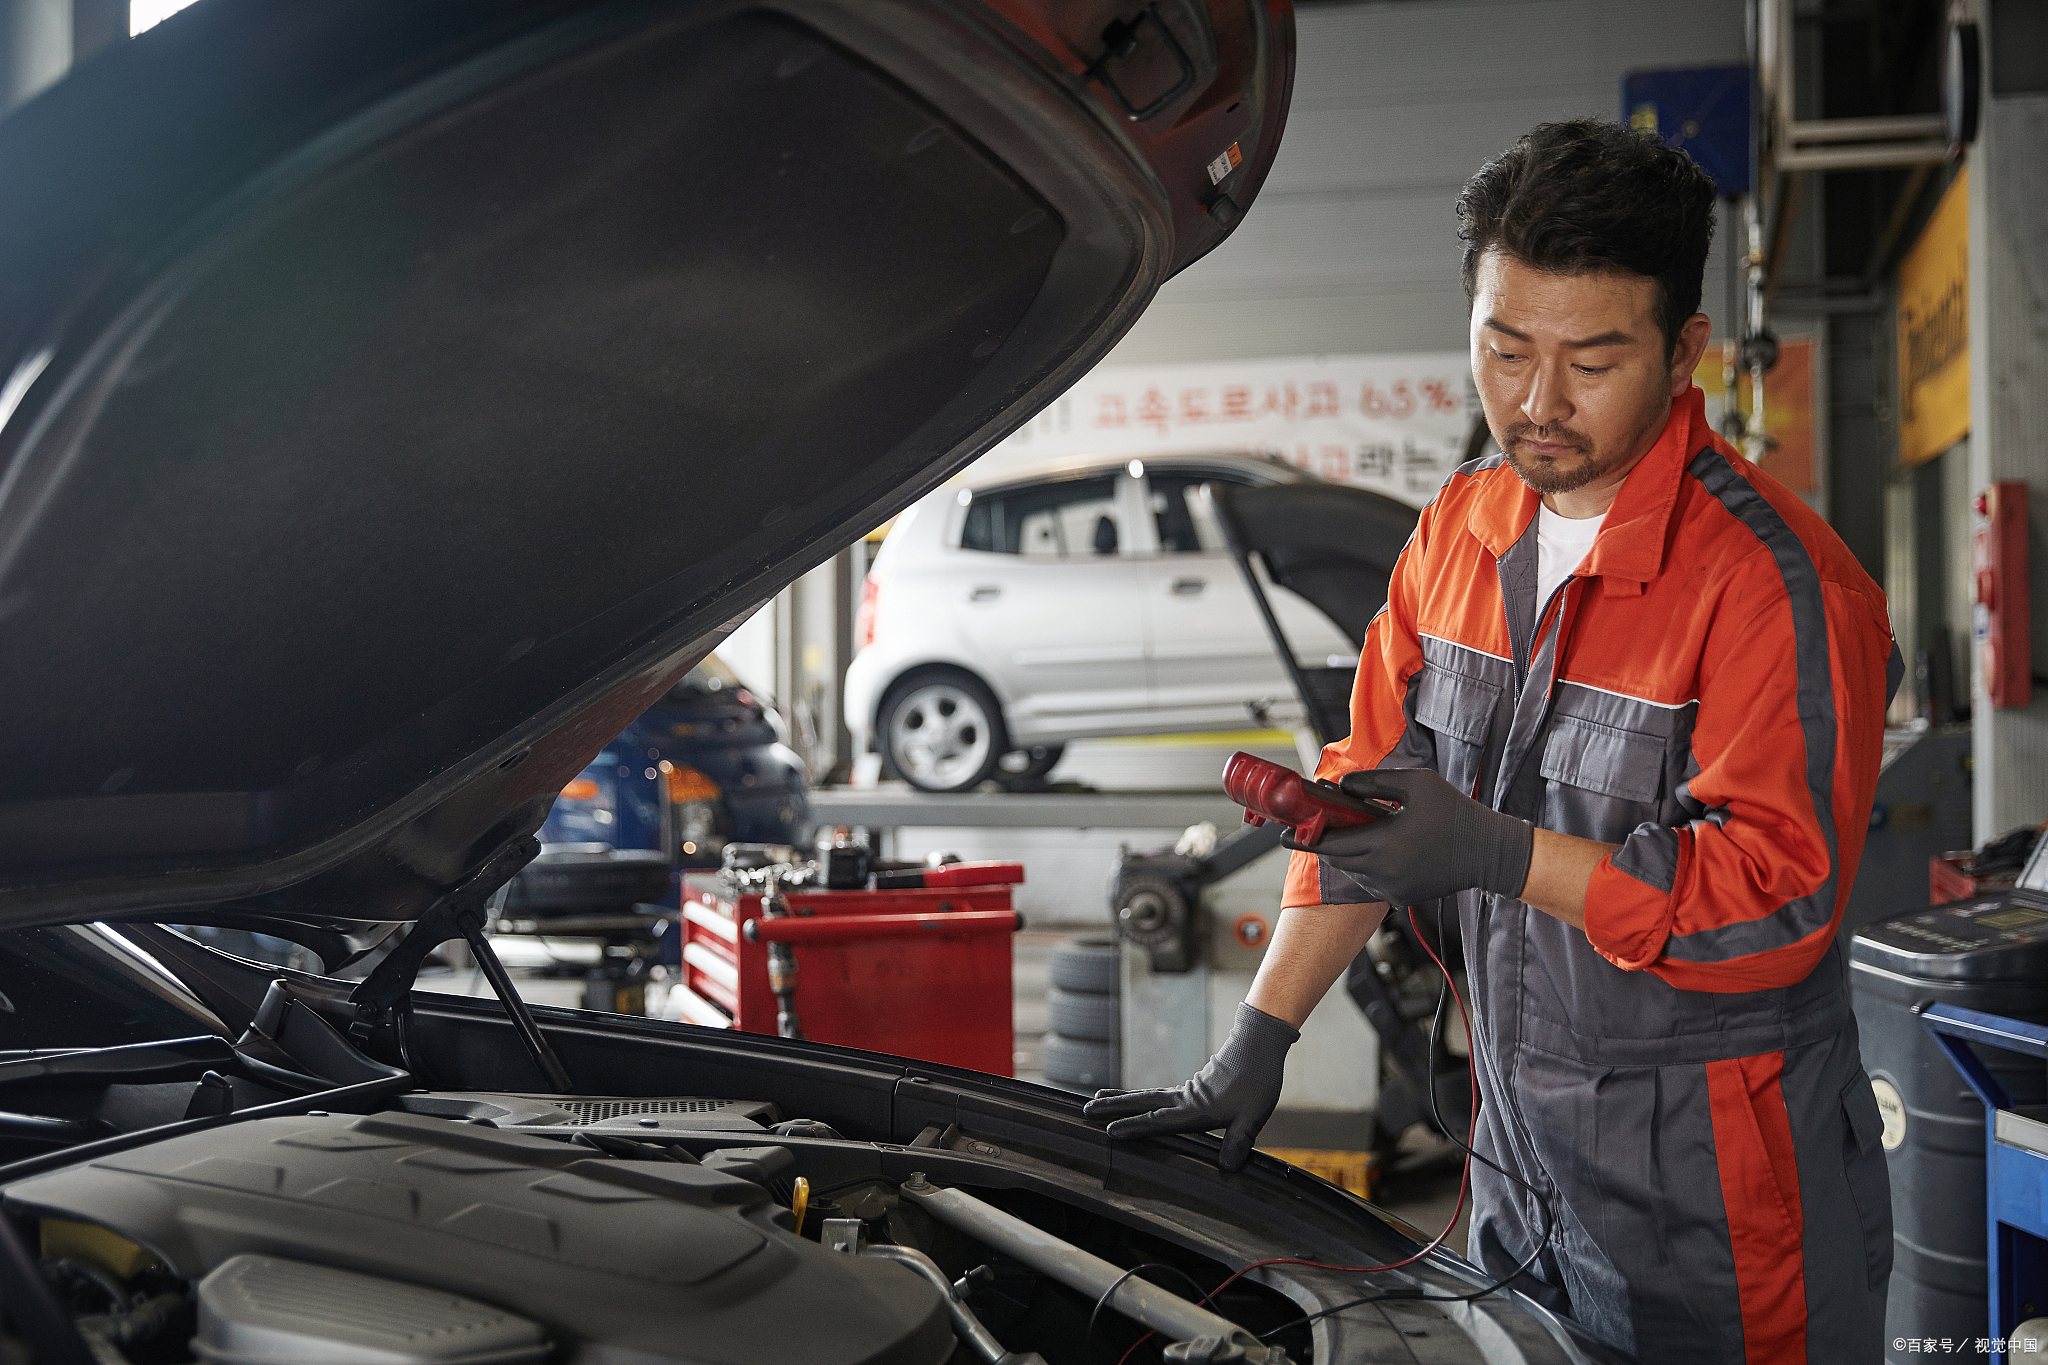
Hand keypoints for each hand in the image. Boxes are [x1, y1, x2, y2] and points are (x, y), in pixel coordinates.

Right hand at [1082, 1002, 1296, 1170]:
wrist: (1257, 1047)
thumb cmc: (1257, 1082)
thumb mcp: (1253, 1116)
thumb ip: (1239, 1141)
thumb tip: (1227, 1169)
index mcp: (1195, 1110)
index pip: (1158, 1121)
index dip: (1135, 1127)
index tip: (1109, 1130)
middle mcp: (1184, 1100)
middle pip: (1142, 1104)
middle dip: (1113, 1108)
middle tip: (1085, 1110)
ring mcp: (1185, 1092)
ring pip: (1145, 1096)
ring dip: (1121, 1100)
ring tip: (1096, 1099)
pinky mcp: (1190, 1088)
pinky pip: (1157, 1094)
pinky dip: (1139, 1097)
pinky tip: (1134, 1099)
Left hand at [1281, 767, 1532, 903]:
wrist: (1489, 852)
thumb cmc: (1455, 814)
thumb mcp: (1415, 784)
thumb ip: (1373, 783)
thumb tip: (1342, 787)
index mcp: (1384, 844)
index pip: (1330, 844)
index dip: (1304, 838)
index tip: (1283, 835)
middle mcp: (1384, 872)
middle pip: (1338, 859)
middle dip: (1329, 841)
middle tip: (1325, 823)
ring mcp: (1392, 889)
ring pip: (1353, 873)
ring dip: (1349, 854)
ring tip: (1360, 831)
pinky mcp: (1402, 897)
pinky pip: (1372, 882)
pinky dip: (1368, 866)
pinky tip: (1383, 847)